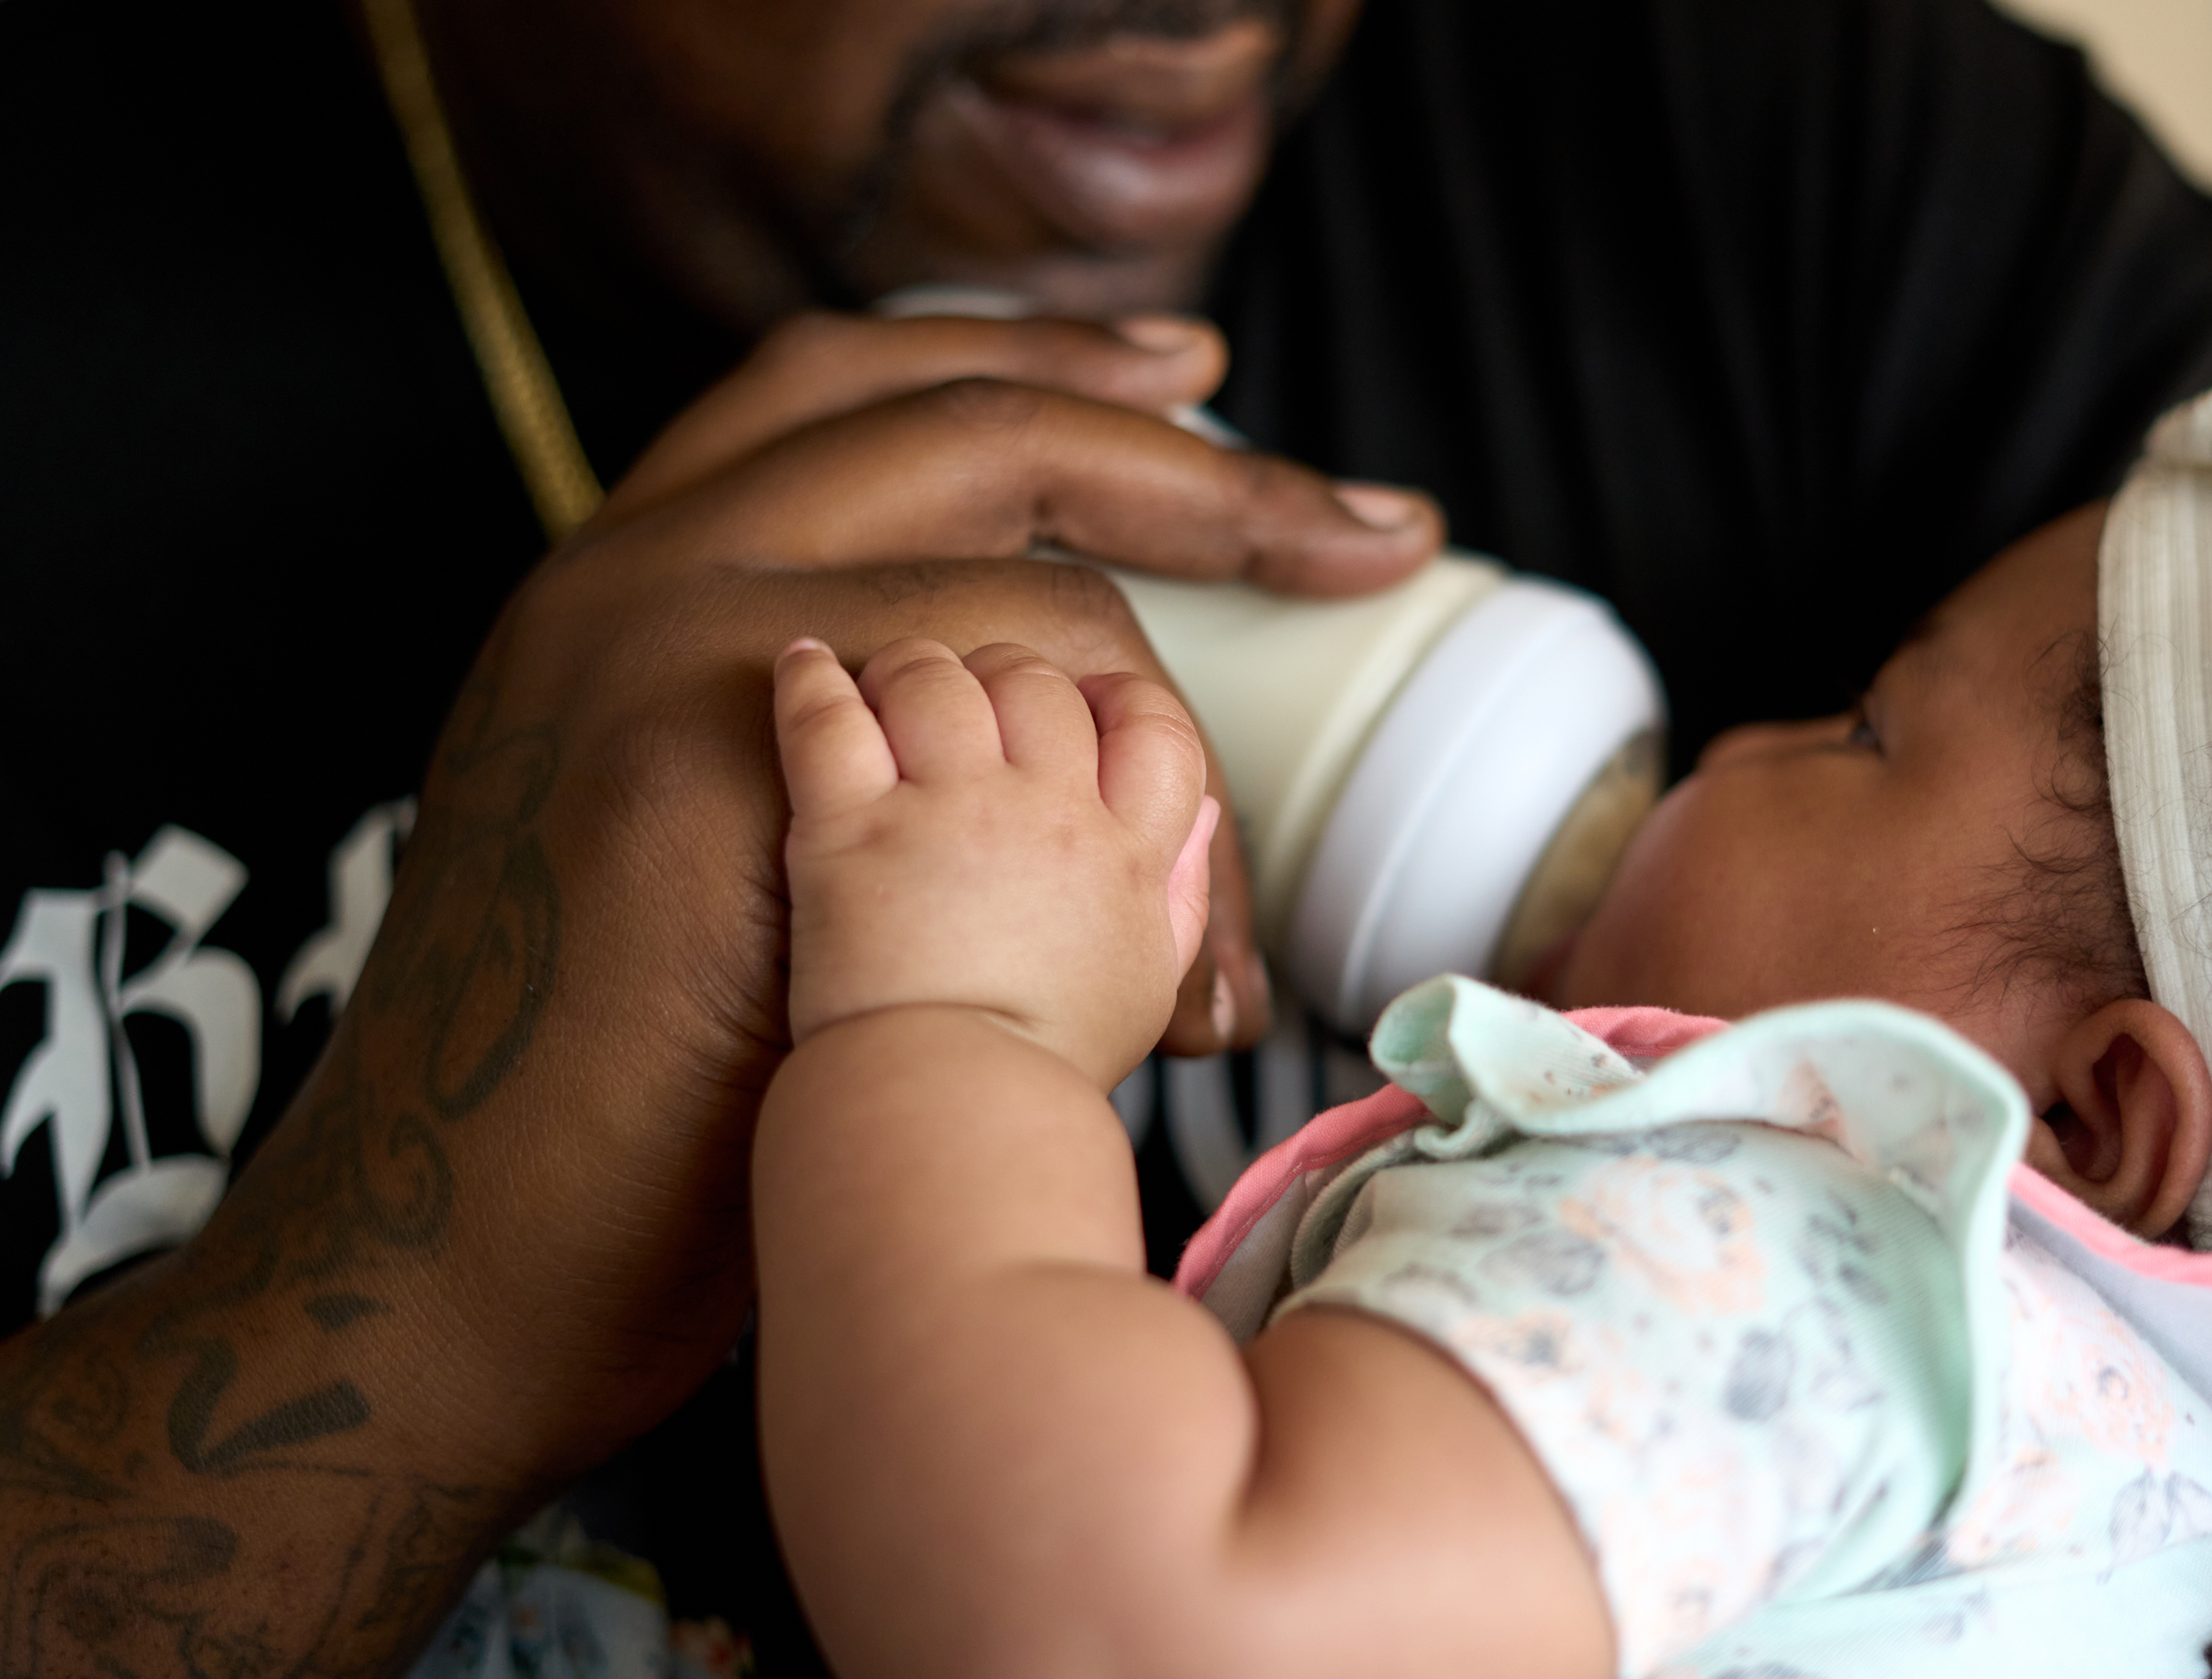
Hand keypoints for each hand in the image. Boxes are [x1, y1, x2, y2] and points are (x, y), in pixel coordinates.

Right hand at [0, 308, 1439, 1675]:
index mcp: (633, 579)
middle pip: (970, 423)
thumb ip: (840, 755)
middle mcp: (635, 573)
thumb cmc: (614, 1104)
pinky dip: (1139, 872)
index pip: (860, 386)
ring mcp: (654, 649)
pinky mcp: (701, 768)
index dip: (1040, 358)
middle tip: (1363, 535)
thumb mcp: (716, 865)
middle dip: (1204, 471)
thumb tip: (1056, 742)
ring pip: (1026, 602)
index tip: (1196, 380)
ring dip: (1172, 768)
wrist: (451, 1272)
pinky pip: (1010, 741)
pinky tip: (1175, 1005)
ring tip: (1210, 968)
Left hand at [776, 636, 1215, 1086]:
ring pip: (936, 679)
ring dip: (908, 671)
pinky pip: (830, 718)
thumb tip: (1202, 814)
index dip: (1119, 697)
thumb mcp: (1149, 980)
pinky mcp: (853, 830)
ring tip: (883, 688)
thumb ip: (1184, 888)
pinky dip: (809, 683)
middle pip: (1037, 682)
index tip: (1083, 702)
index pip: (1153, 723)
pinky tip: (802, 668)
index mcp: (1121, 851)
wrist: (952, 1112)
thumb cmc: (1037, 1064)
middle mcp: (1043, 813)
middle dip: (999, 676)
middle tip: (966, 697)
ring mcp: (947, 812)